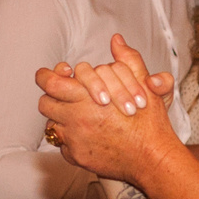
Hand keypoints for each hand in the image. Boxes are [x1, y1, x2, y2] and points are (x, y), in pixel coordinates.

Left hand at [37, 34, 178, 180]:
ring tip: (75, 114)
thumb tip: (116, 40)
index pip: (50, 82)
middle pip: (45, 103)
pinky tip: (84, 133)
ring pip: (51, 124)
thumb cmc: (150, 123)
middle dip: (53, 96)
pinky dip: (68, 137)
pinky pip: (61, 144)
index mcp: (88, 98)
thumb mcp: (143, 85)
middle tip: (65, 94)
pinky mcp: (77, 157)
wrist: (153, 159)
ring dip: (60, 116)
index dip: (49, 75)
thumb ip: (128, 59)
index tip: (61, 74)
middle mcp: (76, 119)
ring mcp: (75, 140)